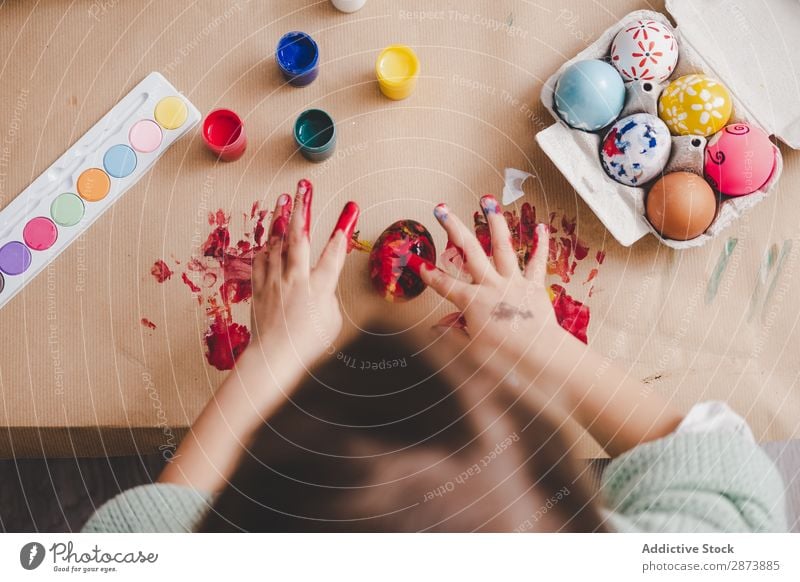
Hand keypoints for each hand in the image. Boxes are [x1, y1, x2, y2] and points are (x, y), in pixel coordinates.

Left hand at [248, 180, 359, 369]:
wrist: (274, 357)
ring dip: (281, 219)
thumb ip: (329, 296)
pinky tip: (268, 236)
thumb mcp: (332, 321)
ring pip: (277, 243)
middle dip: (303, 208)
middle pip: (300, 237)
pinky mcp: (260, 287)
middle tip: (305, 188)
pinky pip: (261, 259)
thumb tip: (323, 283)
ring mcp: (275, 281)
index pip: (334, 253)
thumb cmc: (306, 344)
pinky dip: (266, 246)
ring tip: (284, 199)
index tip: (351, 208)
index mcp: (320, 288)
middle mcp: (296, 279)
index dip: (344, 229)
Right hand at [419, 195, 568, 355]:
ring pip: (501, 246)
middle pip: (469, 250)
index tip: (414, 260)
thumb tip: (437, 329)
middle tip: (442, 209)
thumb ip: (453, 335)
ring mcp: (514, 283)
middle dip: (453, 227)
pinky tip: (541, 227)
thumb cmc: (505, 357)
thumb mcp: (471, 350)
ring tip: (486, 200)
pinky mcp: (534, 286)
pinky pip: (537, 262)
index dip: (427, 272)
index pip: (443, 284)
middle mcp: (491, 285)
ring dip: (493, 221)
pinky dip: (540, 244)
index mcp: (472, 302)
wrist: (540, 356)